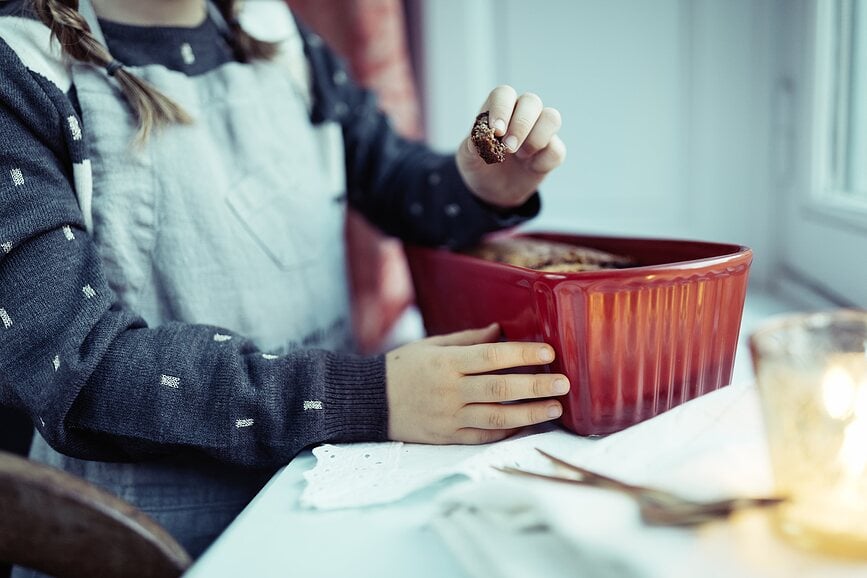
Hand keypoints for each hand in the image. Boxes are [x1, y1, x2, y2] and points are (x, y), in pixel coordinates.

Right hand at [385, 323, 569, 443]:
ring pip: (497, 417)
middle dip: (536, 386)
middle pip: (500, 389)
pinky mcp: (448, 437)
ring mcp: (449, 417)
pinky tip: (528, 423)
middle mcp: (449, 391)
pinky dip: (508, 430)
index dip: (523, 355)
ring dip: (530, 413)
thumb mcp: (430, 345)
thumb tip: (501, 331)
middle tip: (564, 382)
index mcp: (446, 363)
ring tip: (555, 407)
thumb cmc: (401, 368)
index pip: (492, 357)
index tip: (549, 352)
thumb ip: (467, 339)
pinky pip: (484, 435)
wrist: (369, 402)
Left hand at [456, 85, 565, 207]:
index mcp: (499, 109)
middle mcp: (522, 114)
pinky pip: (556, 150)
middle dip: (521, 125)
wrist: (492, 190)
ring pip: (552, 118)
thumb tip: (479, 139)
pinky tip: (530, 167)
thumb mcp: (468, 158)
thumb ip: (472, 146)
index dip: (501, 109)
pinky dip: (543, 161)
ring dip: (537, 138)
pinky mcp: (552, 151)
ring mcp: (540, 131)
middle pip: (532, 101)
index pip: (504, 94)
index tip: (496, 131)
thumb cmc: (480, 165)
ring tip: (521, 156)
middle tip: (508, 148)